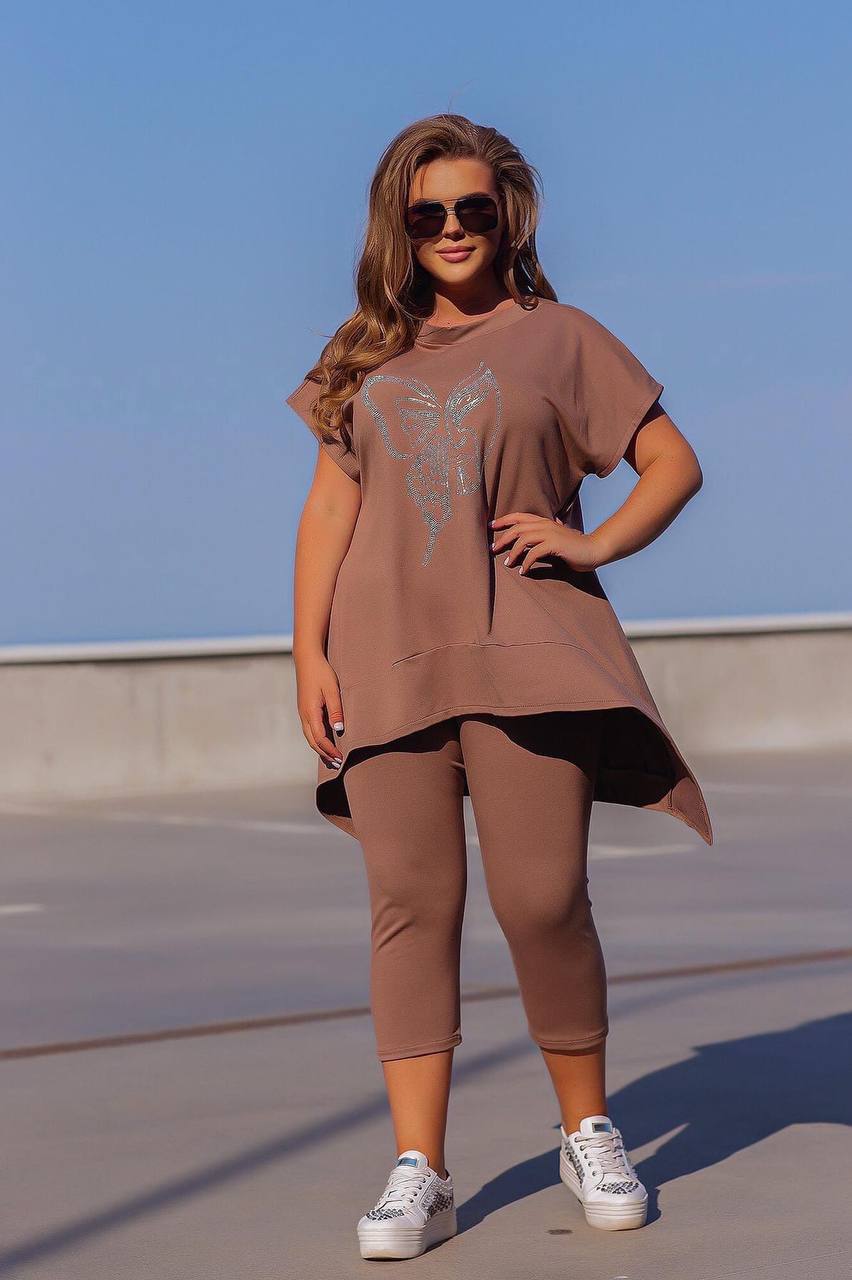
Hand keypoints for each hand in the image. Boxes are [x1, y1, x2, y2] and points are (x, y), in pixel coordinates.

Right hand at [295, 652, 344, 767]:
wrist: (307, 659)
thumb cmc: (322, 673)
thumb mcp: (332, 690)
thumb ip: (336, 711)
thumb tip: (339, 731)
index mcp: (310, 712)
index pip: (320, 738)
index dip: (330, 750)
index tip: (341, 758)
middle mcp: (304, 715)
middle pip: (312, 741)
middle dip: (325, 753)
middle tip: (338, 763)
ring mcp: (303, 712)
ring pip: (309, 737)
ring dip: (320, 748)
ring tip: (332, 757)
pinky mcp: (304, 709)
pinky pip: (310, 730)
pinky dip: (317, 740)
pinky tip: (325, 742)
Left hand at [489, 512, 603, 574]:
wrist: (594, 549)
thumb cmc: (575, 546)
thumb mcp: (558, 538)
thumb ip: (546, 535)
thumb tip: (537, 536)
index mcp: (545, 521)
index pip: (520, 516)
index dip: (504, 520)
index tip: (491, 526)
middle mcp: (545, 524)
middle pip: (517, 528)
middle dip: (503, 538)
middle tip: (493, 549)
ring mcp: (550, 533)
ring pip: (523, 539)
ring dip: (513, 552)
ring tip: (507, 564)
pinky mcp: (555, 544)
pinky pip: (534, 553)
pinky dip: (526, 563)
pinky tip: (523, 571)